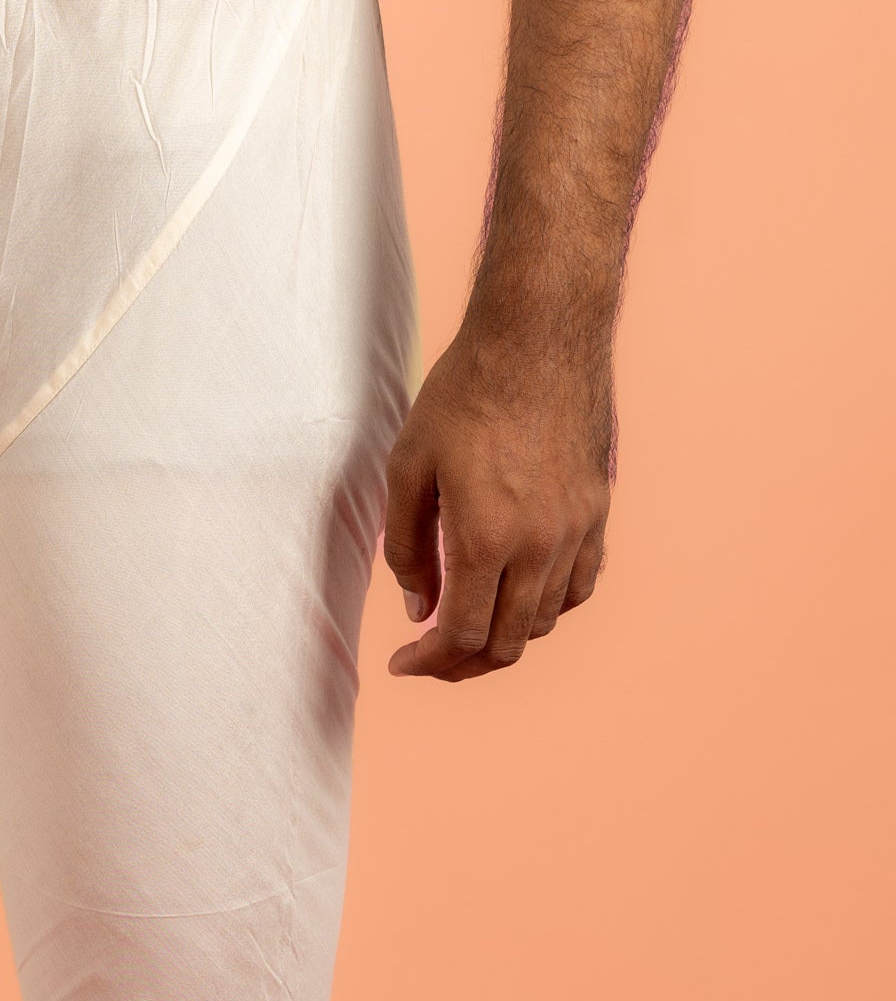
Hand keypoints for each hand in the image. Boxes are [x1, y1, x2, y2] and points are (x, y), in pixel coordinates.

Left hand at [383, 320, 611, 681]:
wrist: (539, 336)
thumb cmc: (464, 394)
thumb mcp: (408, 468)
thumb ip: (407, 549)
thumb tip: (419, 609)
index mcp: (486, 538)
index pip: (462, 636)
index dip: (428, 663)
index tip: (402, 662)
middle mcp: (540, 545)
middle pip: (507, 644)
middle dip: (462, 664)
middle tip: (432, 657)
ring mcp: (577, 529)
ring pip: (544, 620)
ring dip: (504, 636)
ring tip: (470, 623)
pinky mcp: (598, 510)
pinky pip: (580, 585)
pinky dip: (547, 607)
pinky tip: (519, 596)